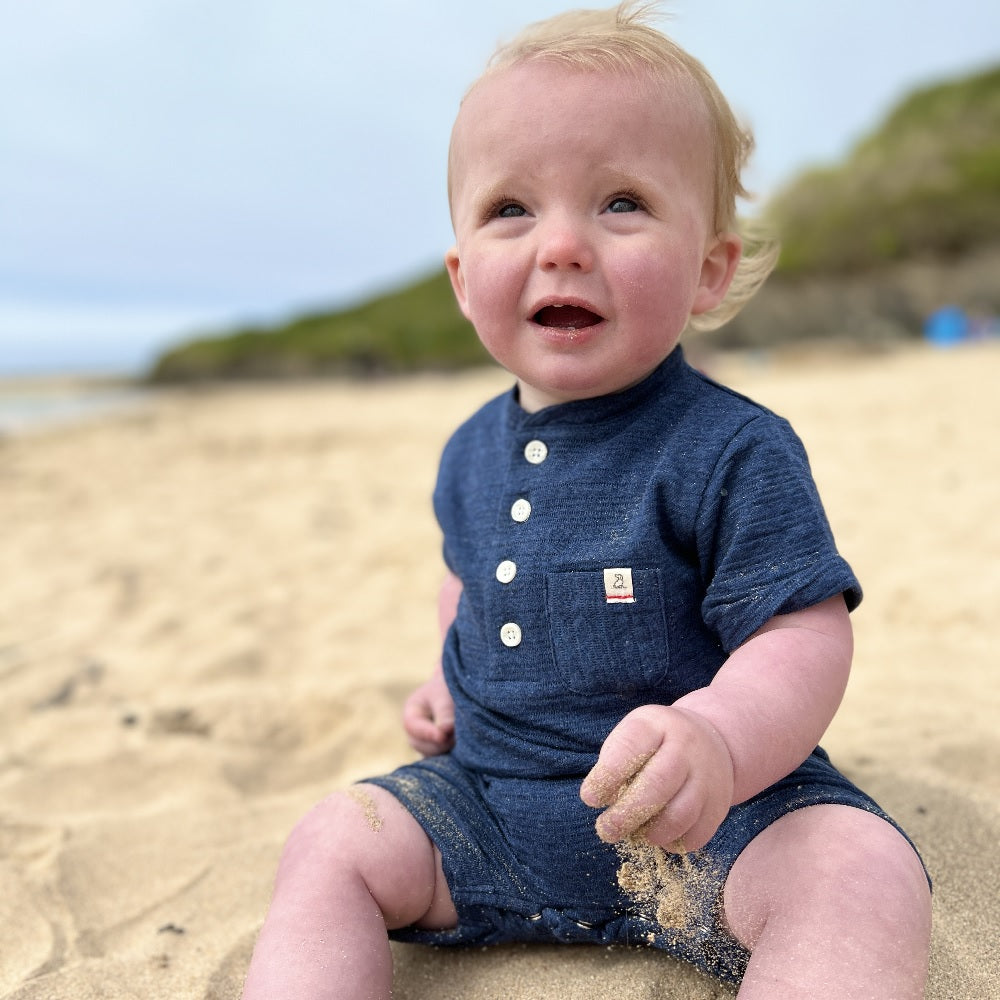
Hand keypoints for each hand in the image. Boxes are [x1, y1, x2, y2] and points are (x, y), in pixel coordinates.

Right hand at [402, 669, 454, 756]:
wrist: (459, 689)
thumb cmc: (449, 687)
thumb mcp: (444, 694)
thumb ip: (445, 712)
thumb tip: (446, 731)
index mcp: (412, 713)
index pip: (412, 726)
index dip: (427, 733)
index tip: (443, 736)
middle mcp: (415, 731)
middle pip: (420, 745)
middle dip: (438, 744)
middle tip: (457, 737)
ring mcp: (426, 743)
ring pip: (433, 754)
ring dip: (447, 750)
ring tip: (462, 739)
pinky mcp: (440, 750)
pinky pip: (443, 758)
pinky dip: (452, 755)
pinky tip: (464, 748)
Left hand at [579, 704, 733, 851]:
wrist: (710, 742)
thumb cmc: (657, 743)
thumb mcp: (635, 735)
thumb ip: (616, 761)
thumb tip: (602, 800)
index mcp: (657, 725)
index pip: (631, 748)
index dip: (608, 775)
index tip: (589, 798)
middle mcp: (686, 748)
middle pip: (658, 784)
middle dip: (627, 813)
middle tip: (606, 830)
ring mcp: (707, 777)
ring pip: (680, 815)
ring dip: (650, 833)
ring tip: (635, 833)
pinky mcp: (719, 806)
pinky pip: (696, 835)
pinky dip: (673, 843)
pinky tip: (659, 836)